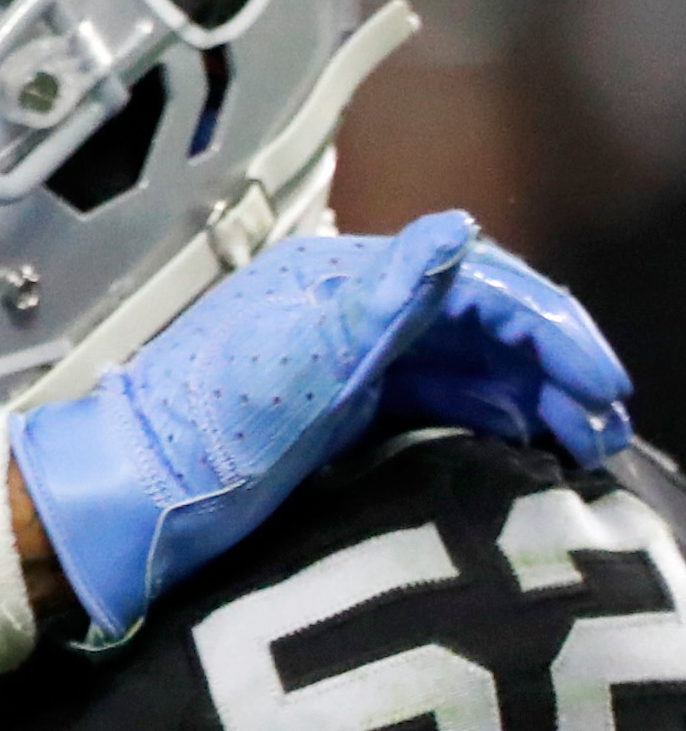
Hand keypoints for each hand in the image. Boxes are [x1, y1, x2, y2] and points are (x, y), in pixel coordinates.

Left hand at [15, 214, 633, 640]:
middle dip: (552, 366)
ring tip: (585, 443)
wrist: (126, 498)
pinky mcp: (339, 406)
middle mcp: (350, 307)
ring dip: (531, 396)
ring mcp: (346, 358)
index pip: (478, 285)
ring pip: (466, 362)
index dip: (550, 329)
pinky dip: (488, 417)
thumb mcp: (300, 365)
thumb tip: (456, 232)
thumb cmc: (201, 433)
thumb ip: (384, 300)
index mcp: (344, 280)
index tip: (600, 385)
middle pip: (480, 321)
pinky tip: (526, 445)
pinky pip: (435, 398)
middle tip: (604, 425)